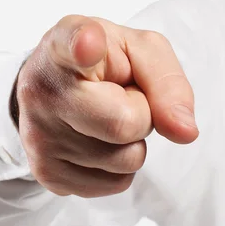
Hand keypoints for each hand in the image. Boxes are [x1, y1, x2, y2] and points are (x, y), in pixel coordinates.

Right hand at [14, 15, 198, 197]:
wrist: (52, 85)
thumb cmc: (102, 63)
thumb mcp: (140, 52)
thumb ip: (168, 83)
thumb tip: (185, 132)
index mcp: (64, 45)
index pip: (72, 43)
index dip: (83, 44)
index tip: (89, 41)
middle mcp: (42, 89)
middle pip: (126, 123)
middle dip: (141, 114)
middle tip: (119, 96)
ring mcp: (38, 136)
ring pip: (126, 160)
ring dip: (129, 142)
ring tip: (103, 115)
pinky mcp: (46, 174)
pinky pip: (116, 183)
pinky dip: (118, 165)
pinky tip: (95, 138)